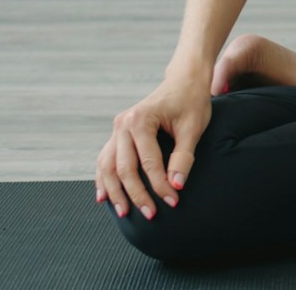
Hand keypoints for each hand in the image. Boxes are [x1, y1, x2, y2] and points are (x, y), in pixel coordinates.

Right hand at [94, 74, 210, 219]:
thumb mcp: (193, 128)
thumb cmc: (191, 102)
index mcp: (141, 120)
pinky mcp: (117, 134)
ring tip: (124, 213)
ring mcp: (117, 129)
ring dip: (114, 192)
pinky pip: (105, 160)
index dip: (160, 186)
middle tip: (151, 215)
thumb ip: (183, 157)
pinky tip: (103, 197)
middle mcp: (123, 124)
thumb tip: (176, 186)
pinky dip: (103, 179)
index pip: (148, 163)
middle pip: (124, 168)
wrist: (183, 81)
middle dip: (137, 194)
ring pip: (108, 167)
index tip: (173, 202)